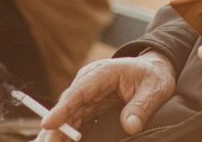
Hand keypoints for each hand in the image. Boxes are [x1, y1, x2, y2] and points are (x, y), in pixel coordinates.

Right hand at [37, 50, 176, 140]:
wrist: (153, 69)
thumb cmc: (152, 76)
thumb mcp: (154, 88)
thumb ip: (141, 106)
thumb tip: (130, 127)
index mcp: (102, 73)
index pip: (78, 92)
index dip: (62, 109)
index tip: (48, 123)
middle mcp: (88, 83)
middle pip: (67, 107)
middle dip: (54, 127)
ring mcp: (87, 94)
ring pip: (67, 115)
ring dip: (56, 132)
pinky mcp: (89, 105)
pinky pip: (74, 120)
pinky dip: (64, 132)